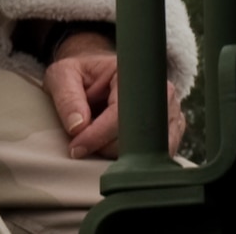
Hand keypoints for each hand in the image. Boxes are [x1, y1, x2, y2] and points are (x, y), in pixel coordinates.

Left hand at [44, 34, 185, 157]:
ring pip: (150, 152)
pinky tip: (114, 149)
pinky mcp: (172, 131)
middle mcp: (160, 92)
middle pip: (138, 137)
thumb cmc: (82, 75)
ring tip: (98, 143)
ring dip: (120, 155)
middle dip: (106, 147)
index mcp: (134, 74)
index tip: (77, 148)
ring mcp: (171, 113)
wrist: (98, 77)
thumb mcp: (63, 75)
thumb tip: (78, 127)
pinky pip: (158, 156)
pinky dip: (134, 160)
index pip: (120, 114)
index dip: (98, 135)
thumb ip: (67, 97)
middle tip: (83, 144)